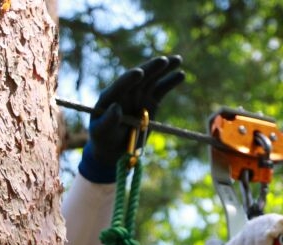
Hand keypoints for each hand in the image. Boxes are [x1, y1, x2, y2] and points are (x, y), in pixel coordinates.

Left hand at [79, 55, 184, 181]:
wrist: (114, 147)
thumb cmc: (104, 140)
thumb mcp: (101, 132)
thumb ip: (108, 121)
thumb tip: (116, 107)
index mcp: (110, 96)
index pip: (120, 84)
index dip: (129, 78)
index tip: (139, 73)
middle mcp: (125, 91)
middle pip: (140, 77)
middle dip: (151, 68)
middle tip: (163, 61)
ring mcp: (139, 95)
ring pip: (153, 79)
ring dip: (165, 69)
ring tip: (178, 60)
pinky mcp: (150, 102)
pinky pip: (162, 89)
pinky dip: (170, 81)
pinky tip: (181, 74)